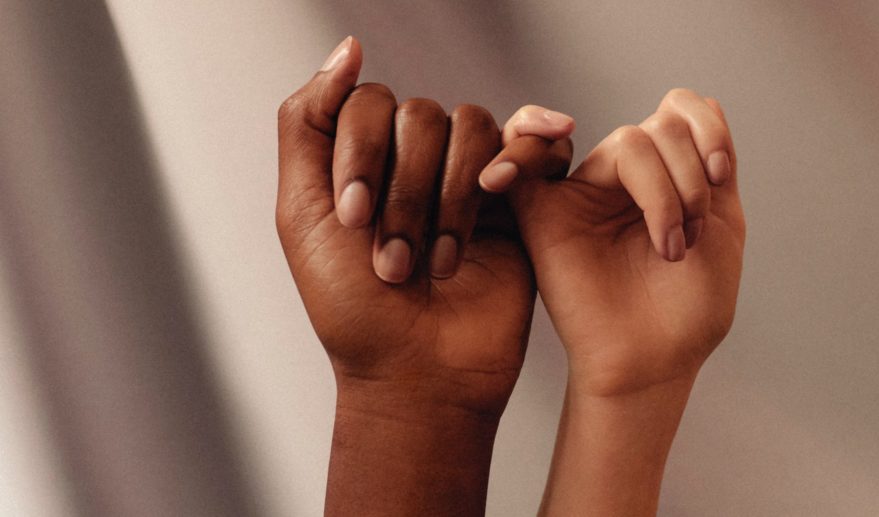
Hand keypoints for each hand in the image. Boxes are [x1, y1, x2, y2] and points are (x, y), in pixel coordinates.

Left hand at [275, 37, 571, 514]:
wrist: (417, 374)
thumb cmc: (353, 310)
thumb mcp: (301, 214)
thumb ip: (308, 123)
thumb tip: (348, 47)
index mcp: (365, 159)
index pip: (369, 104)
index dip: (362, 155)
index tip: (352, 220)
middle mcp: (418, 160)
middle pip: (422, 117)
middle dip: (406, 193)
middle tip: (395, 262)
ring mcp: (471, 178)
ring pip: (472, 128)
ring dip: (452, 199)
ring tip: (438, 263)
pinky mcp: (519, 201)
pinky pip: (532, 144)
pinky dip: (521, 155)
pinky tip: (503, 186)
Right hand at [485, 88, 744, 395]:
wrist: (654, 362)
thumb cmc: (689, 308)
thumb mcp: (722, 225)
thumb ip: (712, 163)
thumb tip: (700, 100)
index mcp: (668, 175)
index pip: (681, 110)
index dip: (707, 129)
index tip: (720, 177)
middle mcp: (626, 178)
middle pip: (660, 126)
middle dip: (690, 177)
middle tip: (692, 236)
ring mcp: (585, 193)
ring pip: (628, 143)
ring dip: (665, 192)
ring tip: (670, 247)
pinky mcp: (543, 214)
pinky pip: (526, 162)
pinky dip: (525, 144)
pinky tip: (543, 149)